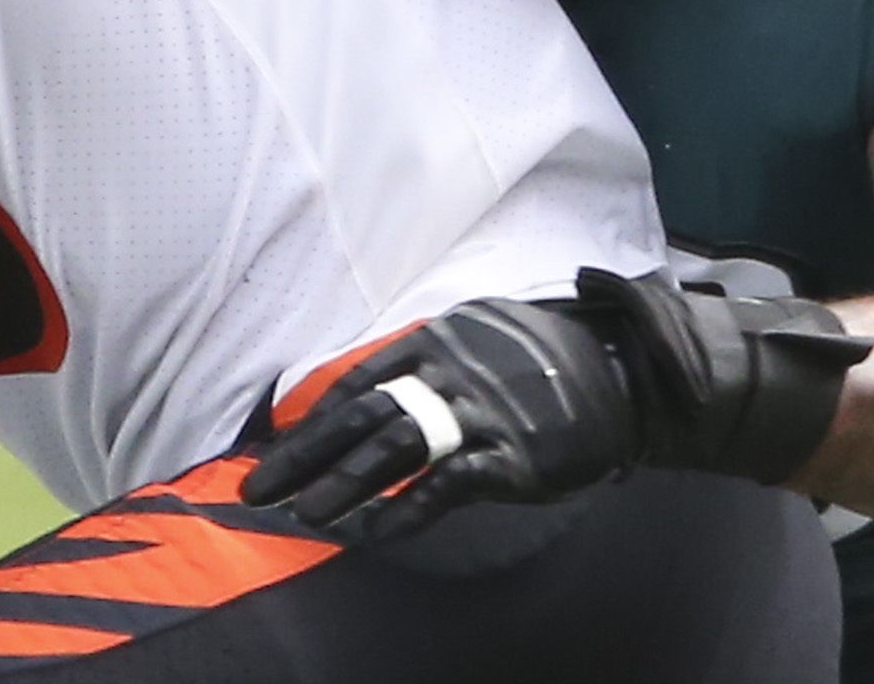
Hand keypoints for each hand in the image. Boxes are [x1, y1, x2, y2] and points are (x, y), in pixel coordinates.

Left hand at [243, 297, 638, 536]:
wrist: (615, 373)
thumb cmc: (534, 361)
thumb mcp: (470, 344)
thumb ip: (421, 367)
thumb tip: (366, 397)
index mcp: (430, 343)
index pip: (354, 385)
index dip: (310, 423)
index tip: (272, 453)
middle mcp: (444, 372)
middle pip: (360, 415)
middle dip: (304, 455)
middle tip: (258, 489)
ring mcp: (476, 412)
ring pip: (394, 445)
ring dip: (343, 481)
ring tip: (304, 513)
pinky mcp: (508, 454)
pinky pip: (449, 482)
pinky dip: (410, 505)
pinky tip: (376, 530)